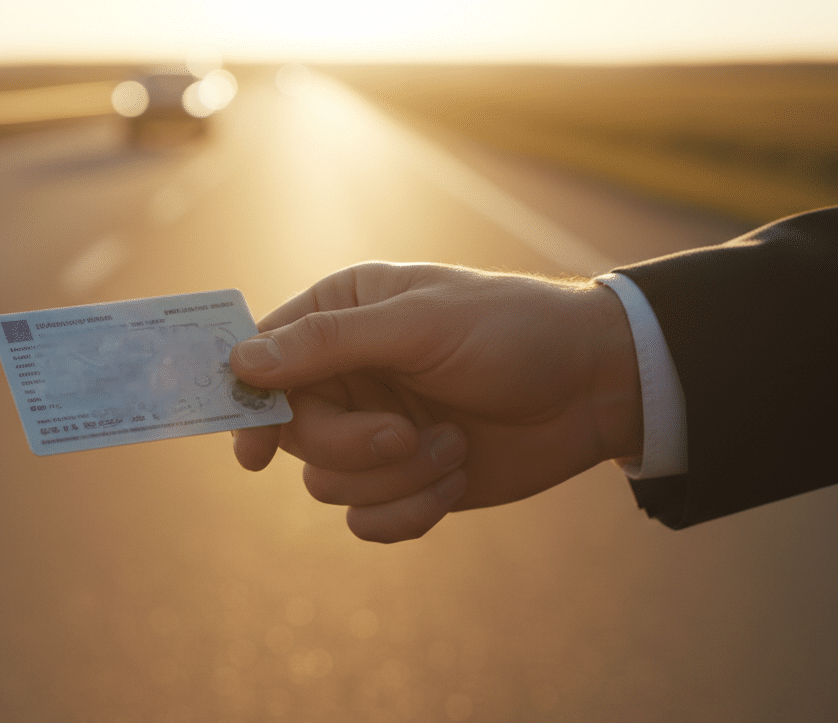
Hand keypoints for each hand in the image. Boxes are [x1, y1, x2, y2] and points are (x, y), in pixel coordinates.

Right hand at [231, 263, 642, 542]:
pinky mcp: (400, 481)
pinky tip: (455, 479)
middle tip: (404, 434)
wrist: (596, 389)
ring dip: (395, 476)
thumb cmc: (513, 332)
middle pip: (293, 432)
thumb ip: (329, 342)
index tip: (254, 448)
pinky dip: (410, 511)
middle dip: (351, 444)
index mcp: (341, 317)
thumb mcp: (421, 325)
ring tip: (452, 444)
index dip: (248, 402)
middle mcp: (346, 374)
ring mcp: (370, 431)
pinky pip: (364, 521)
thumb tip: (241, 362)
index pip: (262, 358)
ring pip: (327, 483)